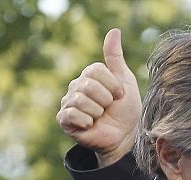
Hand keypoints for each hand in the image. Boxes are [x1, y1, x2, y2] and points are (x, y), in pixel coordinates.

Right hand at [56, 28, 140, 166]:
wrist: (124, 137)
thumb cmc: (125, 110)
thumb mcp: (125, 81)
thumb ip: (116, 58)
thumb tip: (114, 31)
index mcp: (89, 76)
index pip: (96, 70)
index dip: (113, 86)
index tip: (119, 96)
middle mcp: (76, 87)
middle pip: (89, 85)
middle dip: (106, 100)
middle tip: (108, 109)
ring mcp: (69, 103)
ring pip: (82, 100)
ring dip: (98, 112)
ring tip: (100, 117)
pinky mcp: (64, 120)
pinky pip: (72, 114)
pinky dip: (87, 121)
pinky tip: (91, 125)